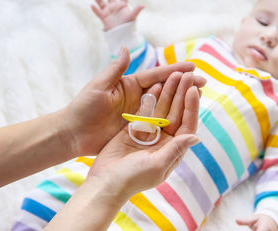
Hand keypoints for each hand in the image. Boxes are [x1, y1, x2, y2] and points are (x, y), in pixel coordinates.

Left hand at [61, 47, 205, 155]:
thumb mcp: (99, 87)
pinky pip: (158, 123)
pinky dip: (172, 120)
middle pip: (165, 89)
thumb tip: (125, 48)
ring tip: (200, 97)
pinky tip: (185, 119)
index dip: (174, 71)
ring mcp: (138, 114)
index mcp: (129, 85)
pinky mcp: (137, 129)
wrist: (74, 133)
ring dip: (182, 102)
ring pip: (165, 106)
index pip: (156, 76)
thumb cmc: (83, 108)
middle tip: (204, 81)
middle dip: (184, 85)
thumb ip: (114, 70)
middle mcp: (137, 98)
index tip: (193, 67)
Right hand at [88, 71, 200, 197]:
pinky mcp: (134, 129)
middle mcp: (164, 141)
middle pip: (177, 114)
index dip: (191, 108)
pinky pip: (146, 110)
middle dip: (182, 94)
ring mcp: (149, 134)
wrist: (106, 181)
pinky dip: (151, 98)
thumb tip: (196, 137)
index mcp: (173, 150)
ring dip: (169, 92)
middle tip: (187, 75)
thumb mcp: (157, 165)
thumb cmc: (133, 178)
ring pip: (162, 109)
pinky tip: (157, 83)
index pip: (187, 125)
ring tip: (175, 75)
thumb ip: (175, 149)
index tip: (193, 90)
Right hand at [91, 0, 143, 30]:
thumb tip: (143, 6)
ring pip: (101, 3)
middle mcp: (114, 6)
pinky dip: (95, 9)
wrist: (122, 35)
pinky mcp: (104, 17)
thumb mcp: (132, 17)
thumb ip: (136, 10)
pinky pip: (98, 12)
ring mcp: (108, 11)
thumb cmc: (129, 25)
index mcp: (122, 5)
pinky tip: (92, 5)